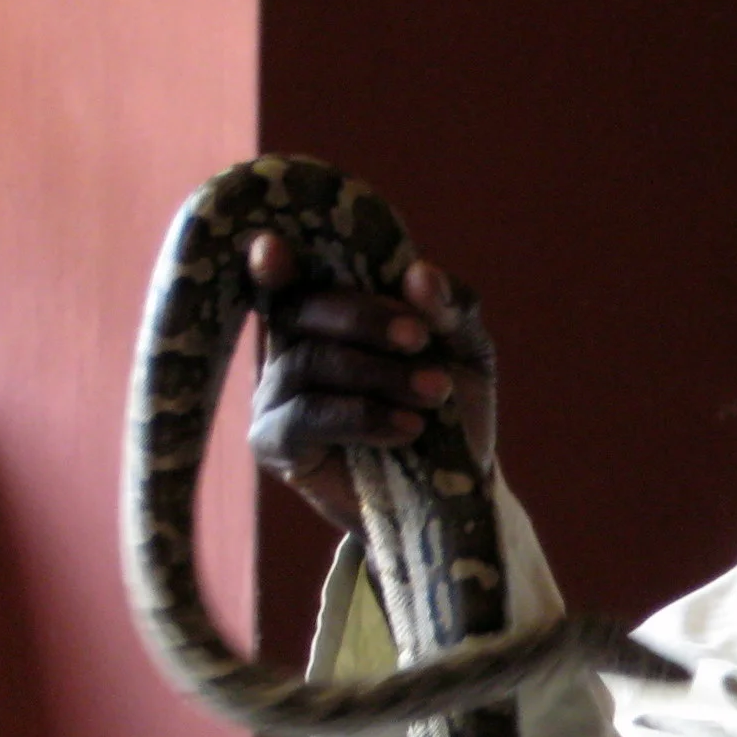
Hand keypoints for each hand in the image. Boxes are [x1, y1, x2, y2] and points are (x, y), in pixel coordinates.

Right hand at [246, 232, 494, 534]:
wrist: (457, 489)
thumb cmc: (454, 409)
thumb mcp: (465, 352)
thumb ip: (449, 308)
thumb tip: (419, 272)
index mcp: (328, 312)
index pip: (289, 275)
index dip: (272, 262)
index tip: (271, 246)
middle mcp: (290, 345)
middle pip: (303, 309)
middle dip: (365, 318)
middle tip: (419, 338)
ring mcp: (275, 393)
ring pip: (309, 362)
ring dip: (378, 373)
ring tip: (434, 392)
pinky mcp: (274, 442)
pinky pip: (306, 417)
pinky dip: (362, 416)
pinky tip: (408, 427)